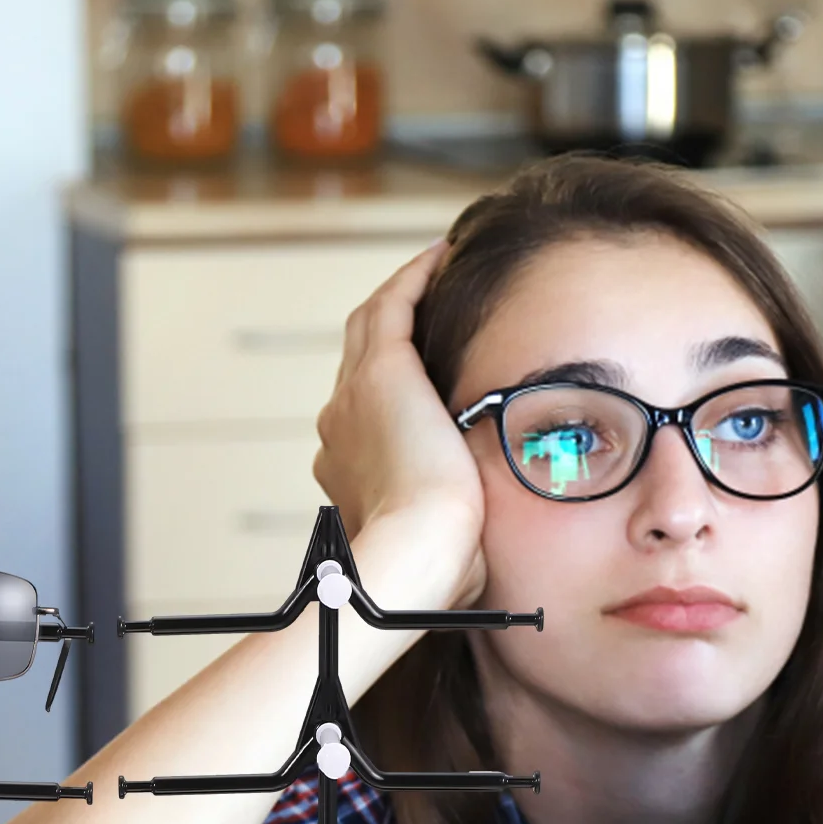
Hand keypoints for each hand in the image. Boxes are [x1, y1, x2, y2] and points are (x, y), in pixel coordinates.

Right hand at [314, 241, 486, 605]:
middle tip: (430, 307)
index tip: (426, 382)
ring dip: (402, 294)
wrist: (418, 552)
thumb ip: (455, 538)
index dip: (393, 394)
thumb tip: (485, 555)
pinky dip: (414, 278)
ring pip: (371, 325)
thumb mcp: (444, 550)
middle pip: (360, 362)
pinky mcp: (380, 370)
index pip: (365, 418)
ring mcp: (353, 396)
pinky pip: (392, 303)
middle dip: (393, 334)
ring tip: (437, 269)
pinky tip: (443, 255)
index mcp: (348, 470)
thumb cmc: (435, 568)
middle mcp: (338, 427)